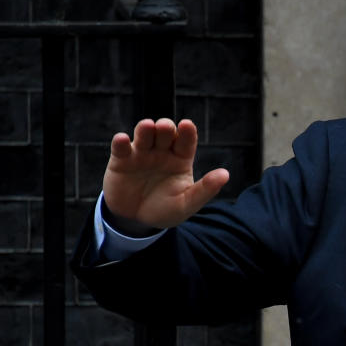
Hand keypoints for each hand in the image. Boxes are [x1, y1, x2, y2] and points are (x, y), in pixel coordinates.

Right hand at [102, 118, 229, 230]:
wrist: (136, 221)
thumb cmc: (165, 210)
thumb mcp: (186, 204)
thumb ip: (205, 190)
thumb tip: (225, 174)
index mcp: (181, 159)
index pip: (186, 141)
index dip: (187, 132)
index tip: (187, 125)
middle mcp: (162, 151)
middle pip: (165, 132)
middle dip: (166, 127)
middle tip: (165, 127)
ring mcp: (141, 153)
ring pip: (144, 134)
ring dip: (145, 128)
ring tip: (148, 127)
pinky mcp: (121, 160)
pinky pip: (120, 147)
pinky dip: (120, 142)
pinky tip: (122, 140)